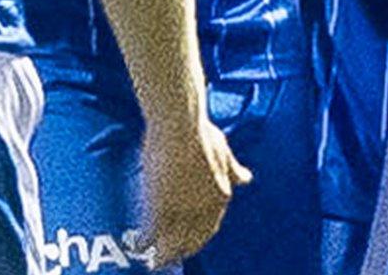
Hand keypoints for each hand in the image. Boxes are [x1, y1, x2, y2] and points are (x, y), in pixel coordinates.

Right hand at [141, 116, 251, 265]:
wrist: (181, 125)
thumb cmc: (201, 133)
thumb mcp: (224, 151)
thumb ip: (233, 168)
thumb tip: (247, 178)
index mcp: (221, 195)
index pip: (210, 226)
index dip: (199, 237)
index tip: (190, 242)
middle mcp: (204, 207)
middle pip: (193, 239)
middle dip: (182, 251)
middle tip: (170, 259)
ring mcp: (183, 209)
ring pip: (173, 241)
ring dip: (164, 254)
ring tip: (155, 262)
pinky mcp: (162, 206)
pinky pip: (154, 232)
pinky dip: (147, 241)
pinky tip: (140, 245)